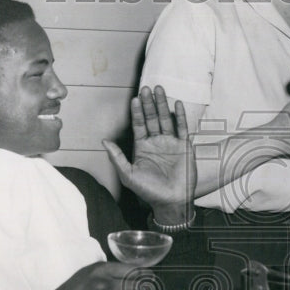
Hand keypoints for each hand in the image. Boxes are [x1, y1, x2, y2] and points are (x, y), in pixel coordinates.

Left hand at [104, 85, 195, 222]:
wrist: (171, 201)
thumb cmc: (149, 191)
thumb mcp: (128, 175)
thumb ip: (116, 157)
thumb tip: (104, 141)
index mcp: (143, 147)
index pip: (139, 125)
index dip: (137, 112)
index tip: (134, 99)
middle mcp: (156, 142)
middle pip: (152, 118)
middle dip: (149, 103)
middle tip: (146, 88)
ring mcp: (171, 143)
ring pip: (166, 119)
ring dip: (163, 104)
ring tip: (160, 90)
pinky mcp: (184, 146)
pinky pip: (182, 128)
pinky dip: (180, 116)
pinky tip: (177, 104)